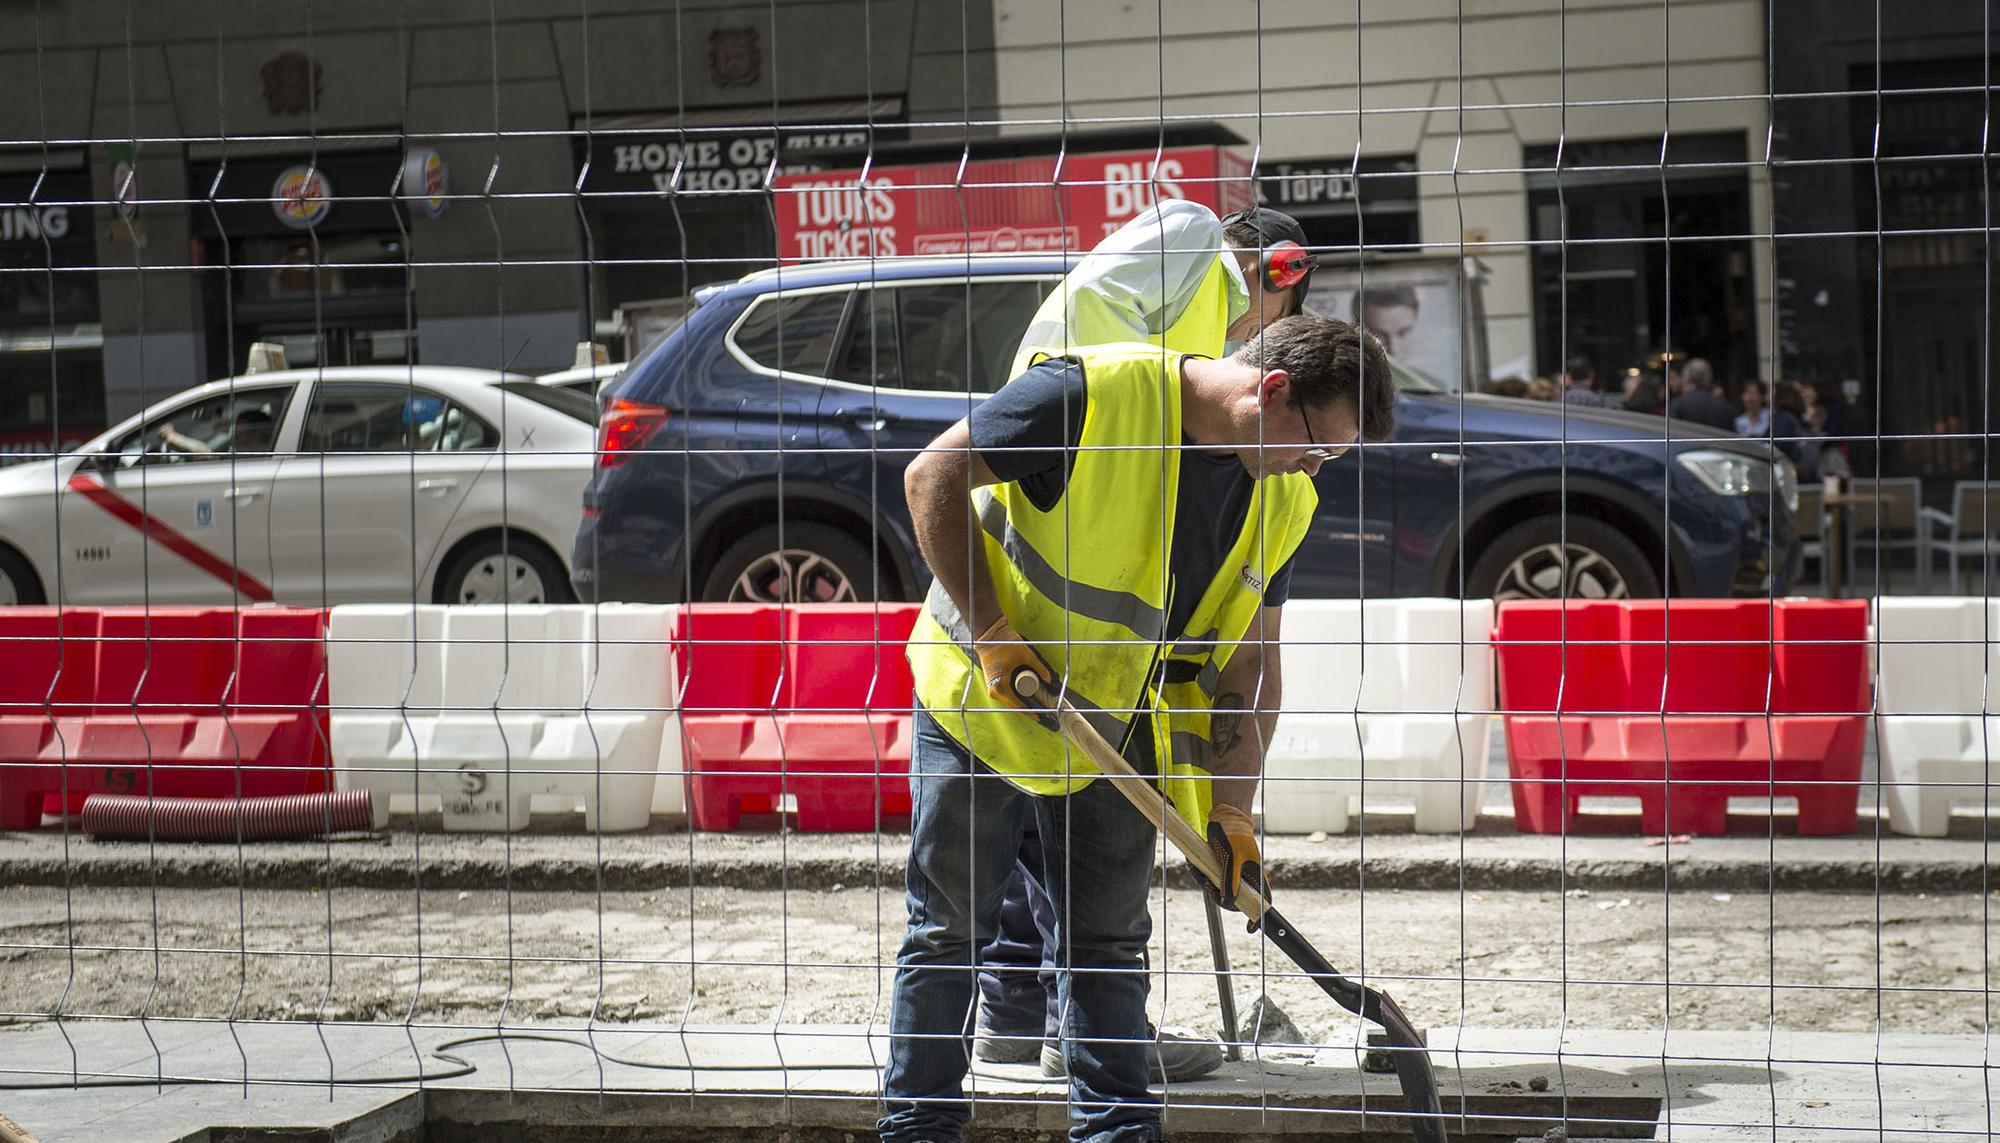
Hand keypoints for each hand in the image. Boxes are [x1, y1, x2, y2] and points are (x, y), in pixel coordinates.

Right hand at [973, 615, 1055, 713]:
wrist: (989, 636)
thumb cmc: (1005, 644)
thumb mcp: (1026, 655)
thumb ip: (1039, 668)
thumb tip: (1049, 680)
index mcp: (1000, 688)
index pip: (1019, 707)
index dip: (1032, 712)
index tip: (1043, 716)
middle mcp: (994, 692)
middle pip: (1014, 706)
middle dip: (1029, 709)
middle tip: (1043, 710)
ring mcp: (992, 688)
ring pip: (1010, 701)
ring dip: (1022, 703)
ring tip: (1038, 705)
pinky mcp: (992, 683)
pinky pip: (1006, 695)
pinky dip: (1016, 697)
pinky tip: (1027, 697)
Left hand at [1206, 802, 1263, 928]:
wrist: (1223, 816)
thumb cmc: (1232, 835)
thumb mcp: (1230, 860)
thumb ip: (1230, 883)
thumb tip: (1228, 903)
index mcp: (1256, 876)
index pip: (1263, 901)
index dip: (1257, 916)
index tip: (1250, 928)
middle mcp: (1246, 876)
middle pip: (1236, 898)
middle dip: (1219, 896)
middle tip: (1207, 886)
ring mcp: (1234, 871)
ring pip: (1220, 888)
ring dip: (1206, 883)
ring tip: (1198, 871)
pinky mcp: (1222, 865)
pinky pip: (1212, 876)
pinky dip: (1202, 873)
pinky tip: (1194, 865)